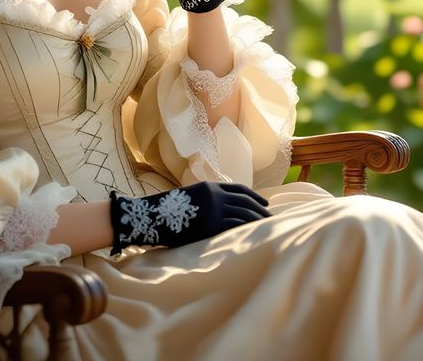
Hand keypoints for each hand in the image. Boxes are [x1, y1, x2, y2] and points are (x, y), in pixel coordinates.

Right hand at [108, 181, 269, 255]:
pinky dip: (247, 229)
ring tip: (268, 227)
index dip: (253, 195)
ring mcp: (212, 209)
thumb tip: (216, 210)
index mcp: (209, 186)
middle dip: (260, 209)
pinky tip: (255, 234)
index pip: (238, 189)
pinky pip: (234, 225)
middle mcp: (214, 195)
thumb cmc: (166, 211)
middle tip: (272, 217)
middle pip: (245, 201)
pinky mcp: (210, 225)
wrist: (150, 216)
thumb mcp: (188, 199)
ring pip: (243, 213)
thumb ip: (204, 201)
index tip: (265, 202)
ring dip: (258, 220)